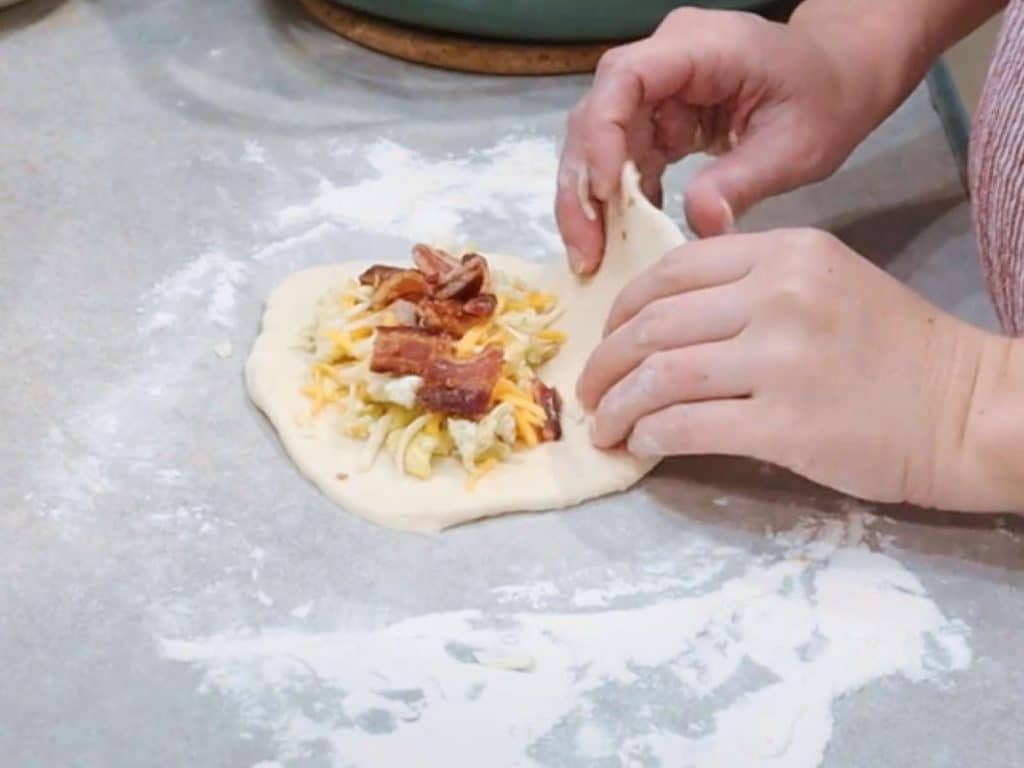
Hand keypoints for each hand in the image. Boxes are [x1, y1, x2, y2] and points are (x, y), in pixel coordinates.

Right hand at [556, 8, 881, 272]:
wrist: (839, 81)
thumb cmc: (825, 100)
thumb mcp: (795, 147)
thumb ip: (742, 182)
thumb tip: (698, 225)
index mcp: (701, 47)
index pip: (624, 78)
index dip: (601, 136)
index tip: (602, 194)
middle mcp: (665, 60)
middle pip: (595, 114)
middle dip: (582, 186)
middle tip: (585, 250)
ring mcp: (658, 89)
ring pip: (597, 141)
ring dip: (591, 202)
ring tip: (592, 256)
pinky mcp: (658, 118)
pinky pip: (621, 158)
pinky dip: (617, 202)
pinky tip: (620, 239)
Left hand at [577, 228, 1011, 510]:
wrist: (967, 408)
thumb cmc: (894, 350)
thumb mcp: (826, 285)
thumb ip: (749, 288)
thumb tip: (661, 323)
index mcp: (786, 253)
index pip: (673, 270)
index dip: (622, 309)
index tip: (605, 339)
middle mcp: (780, 295)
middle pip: (654, 324)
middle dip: (605, 362)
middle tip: (588, 390)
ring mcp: (783, 359)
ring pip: (661, 376)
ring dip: (617, 407)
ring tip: (603, 427)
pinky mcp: (787, 423)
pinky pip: (689, 425)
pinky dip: (652, 437)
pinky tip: (642, 447)